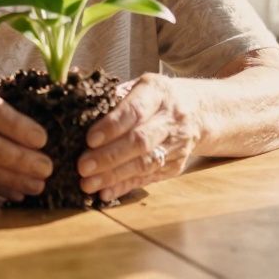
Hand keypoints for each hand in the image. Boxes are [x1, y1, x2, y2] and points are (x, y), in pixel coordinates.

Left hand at [77, 73, 200, 201]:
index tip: (89, 139)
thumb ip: (115, 95)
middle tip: (82, 166)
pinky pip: (148, 178)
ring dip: (114, 176)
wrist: (201, 111)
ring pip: (144, 163)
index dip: (112, 126)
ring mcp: (176, 144)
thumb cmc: (158, 97)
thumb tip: (77, 101)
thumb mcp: (141, 86)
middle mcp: (171, 119)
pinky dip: (125, 186)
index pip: (135, 111)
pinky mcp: (175, 165)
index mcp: (158, 92)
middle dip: (109, 156)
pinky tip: (105, 192)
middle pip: (140, 141)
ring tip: (87, 183)